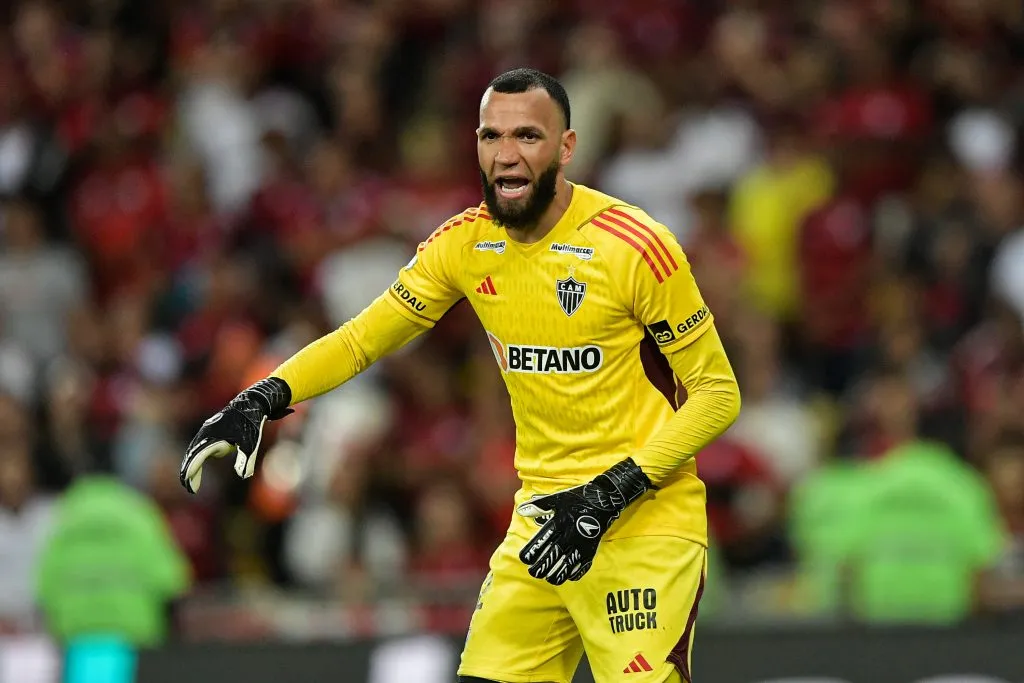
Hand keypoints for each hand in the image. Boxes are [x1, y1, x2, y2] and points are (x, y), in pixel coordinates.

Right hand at [179, 377, 292, 493]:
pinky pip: (199, 447)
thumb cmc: (250, 423)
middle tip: (188, 488)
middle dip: (188, 471)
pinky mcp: (210, 430)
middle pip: (192, 455)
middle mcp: (206, 433)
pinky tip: (197, 468)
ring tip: (189, 481)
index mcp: (213, 436)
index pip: (197, 457)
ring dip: (190, 465)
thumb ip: (246, 459)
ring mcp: (206, 431)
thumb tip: (243, 475)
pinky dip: (196, 458)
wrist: (251, 404)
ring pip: (194, 450)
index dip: (192, 471)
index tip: (189, 485)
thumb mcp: (251, 443)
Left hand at [517, 458, 651, 584]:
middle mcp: (570, 535)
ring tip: (548, 578)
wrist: (604, 500)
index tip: (524, 558)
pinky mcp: (592, 549)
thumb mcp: (558, 499)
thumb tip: (521, 511)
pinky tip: (568, 576)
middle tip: (533, 572)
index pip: (543, 540)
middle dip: (542, 566)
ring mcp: (582, 544)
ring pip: (568, 564)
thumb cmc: (578, 499)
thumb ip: (540, 506)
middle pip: (554, 555)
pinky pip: (583, 565)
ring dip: (557, 574)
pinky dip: (575, 573)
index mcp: (560, 522)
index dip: (533, 551)